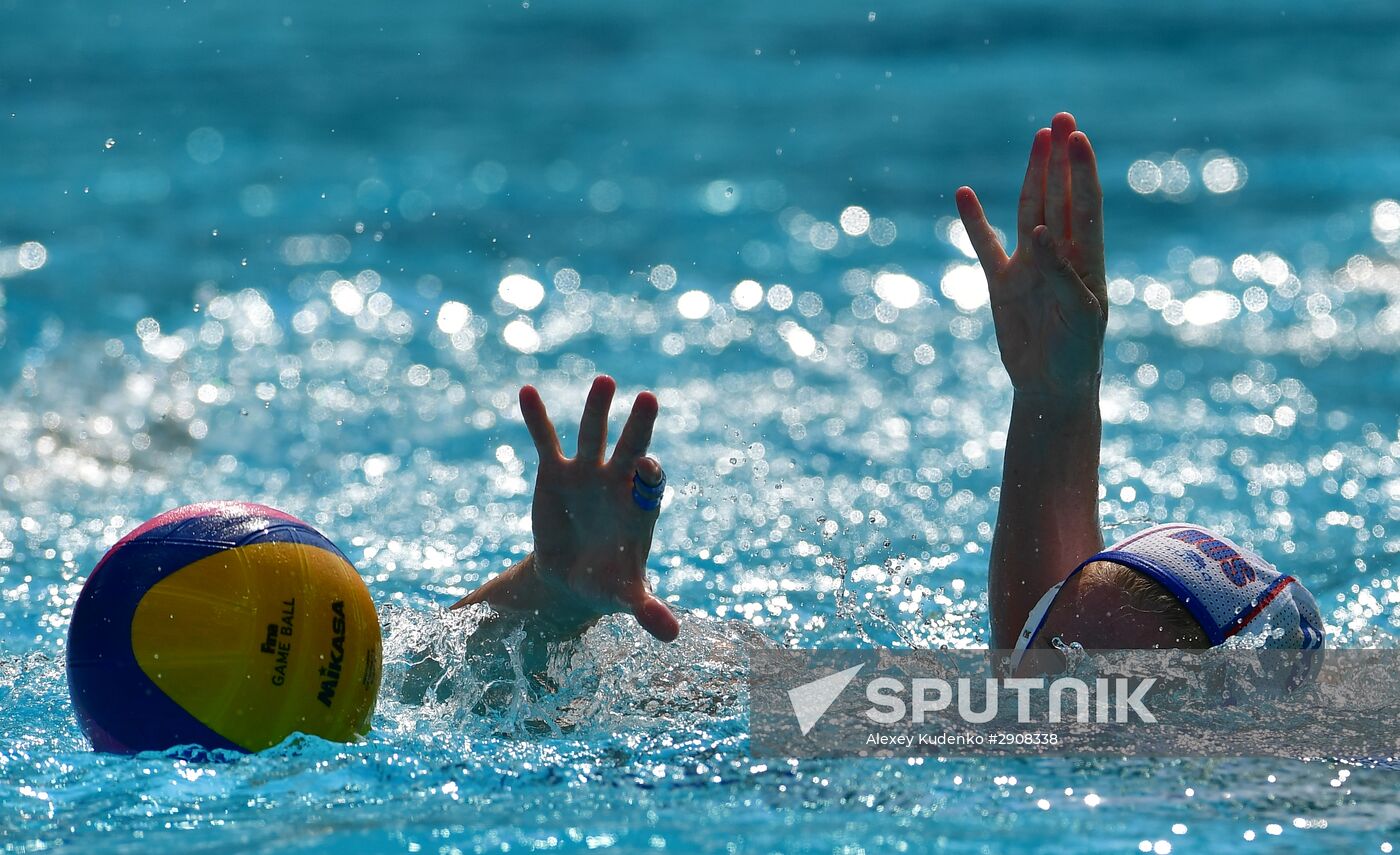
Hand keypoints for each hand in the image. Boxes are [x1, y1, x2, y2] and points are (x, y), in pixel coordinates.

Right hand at [516, 375, 678, 640]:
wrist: (572, 578)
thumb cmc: (607, 584)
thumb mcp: (625, 598)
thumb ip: (647, 610)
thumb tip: (671, 636)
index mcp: (639, 509)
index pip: (650, 485)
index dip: (649, 475)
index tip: (648, 465)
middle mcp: (617, 483)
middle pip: (631, 448)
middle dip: (639, 426)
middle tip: (650, 398)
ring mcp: (586, 473)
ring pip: (594, 435)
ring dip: (598, 408)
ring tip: (605, 381)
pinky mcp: (555, 472)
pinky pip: (546, 439)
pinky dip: (537, 416)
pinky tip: (527, 390)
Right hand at [956, 112, 1106, 401]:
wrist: (1051, 386)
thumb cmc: (1077, 353)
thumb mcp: (1078, 315)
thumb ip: (1061, 272)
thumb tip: (1040, 232)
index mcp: (1086, 260)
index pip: (1084, 205)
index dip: (1081, 172)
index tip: (1078, 138)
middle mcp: (1058, 254)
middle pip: (1059, 196)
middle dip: (1060, 160)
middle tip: (1060, 121)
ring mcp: (1029, 265)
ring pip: (1028, 210)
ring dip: (1032, 176)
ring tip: (1037, 139)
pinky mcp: (1002, 283)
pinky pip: (985, 246)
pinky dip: (974, 222)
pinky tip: (964, 194)